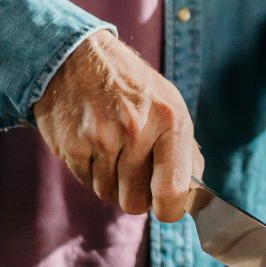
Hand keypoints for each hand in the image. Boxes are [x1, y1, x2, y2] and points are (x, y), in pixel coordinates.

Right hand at [32, 30, 203, 222]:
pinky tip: (91, 143)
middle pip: (136, 201)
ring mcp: (101, 138)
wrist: (78, 57)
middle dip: (135, 194)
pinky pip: (85, 182)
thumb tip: (193, 195)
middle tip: (133, 170)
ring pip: (108, 194)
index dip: (169, 209)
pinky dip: (89, 170)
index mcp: (170, 120)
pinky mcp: (72, 145)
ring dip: (110, 181)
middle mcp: (136, 130)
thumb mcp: (169, 105)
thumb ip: (185, 150)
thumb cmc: (131, 86)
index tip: (165, 207)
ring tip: (111, 149)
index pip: (173, 190)